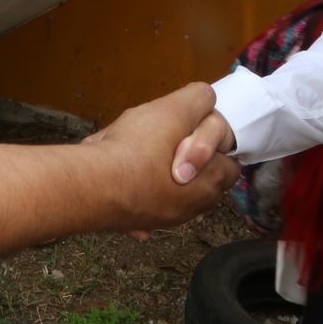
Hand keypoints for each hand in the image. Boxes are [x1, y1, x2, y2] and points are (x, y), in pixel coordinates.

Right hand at [85, 84, 237, 232]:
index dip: (216, 145)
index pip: (230, 166)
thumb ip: (199, 99)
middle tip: (169, 140)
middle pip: (201, 181)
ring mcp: (160, 220)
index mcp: (209, 184)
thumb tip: (205, 100)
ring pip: (170, 194)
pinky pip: (141, 206)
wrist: (92, 184)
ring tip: (143, 152)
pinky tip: (125, 177)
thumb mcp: (175, 108)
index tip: (193, 131)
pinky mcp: (132, 224)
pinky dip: (137, 192)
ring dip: (163, 176)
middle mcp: (190, 209)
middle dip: (190, 161)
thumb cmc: (140, 146)